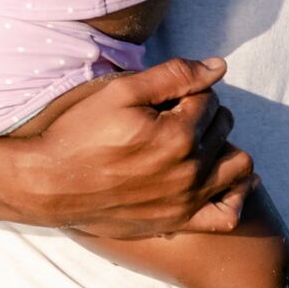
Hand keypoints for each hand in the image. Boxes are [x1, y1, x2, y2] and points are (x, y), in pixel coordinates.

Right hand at [12, 57, 250, 236]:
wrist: (49, 184)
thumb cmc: (79, 133)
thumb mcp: (120, 93)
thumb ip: (174, 75)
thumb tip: (219, 66)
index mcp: (178, 134)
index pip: (208, 98)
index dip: (186, 92)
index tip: (161, 100)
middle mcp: (190, 170)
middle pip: (223, 127)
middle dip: (204, 115)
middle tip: (170, 118)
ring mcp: (188, 199)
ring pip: (239, 165)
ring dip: (224, 147)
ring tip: (195, 143)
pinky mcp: (180, 221)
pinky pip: (228, 214)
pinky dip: (235, 196)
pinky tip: (222, 180)